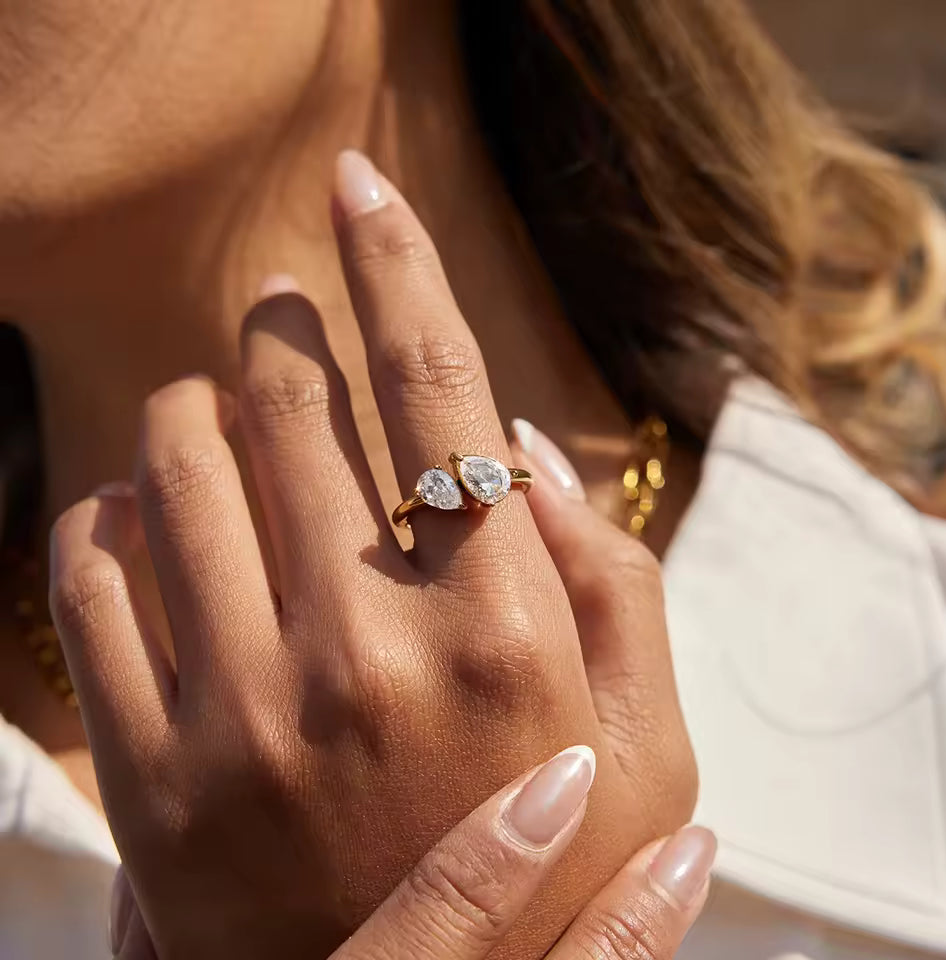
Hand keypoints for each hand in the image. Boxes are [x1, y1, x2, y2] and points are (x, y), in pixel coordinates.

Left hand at [50, 151, 694, 957]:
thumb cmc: (548, 870)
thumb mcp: (647, 743)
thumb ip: (615, 585)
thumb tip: (535, 452)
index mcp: (504, 632)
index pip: (441, 389)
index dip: (399, 262)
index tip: (361, 181)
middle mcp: (371, 655)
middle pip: (289, 404)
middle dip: (281, 330)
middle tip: (281, 315)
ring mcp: (247, 717)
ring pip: (174, 463)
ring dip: (191, 406)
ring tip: (217, 415)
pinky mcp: (154, 777)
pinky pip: (91, 573)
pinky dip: (110, 508)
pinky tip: (148, 510)